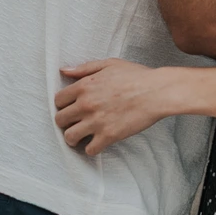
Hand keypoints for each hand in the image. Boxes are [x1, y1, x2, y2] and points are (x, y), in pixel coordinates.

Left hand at [54, 60, 170, 155]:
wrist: (157, 91)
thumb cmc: (137, 76)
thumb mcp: (110, 64)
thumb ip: (85, 68)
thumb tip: (64, 71)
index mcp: (84, 86)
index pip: (58, 100)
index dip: (63, 105)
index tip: (70, 108)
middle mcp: (86, 104)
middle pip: (60, 120)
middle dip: (66, 122)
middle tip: (75, 123)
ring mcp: (96, 121)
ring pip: (70, 137)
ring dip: (73, 138)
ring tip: (81, 137)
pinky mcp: (108, 136)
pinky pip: (89, 150)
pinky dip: (92, 149)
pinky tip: (97, 143)